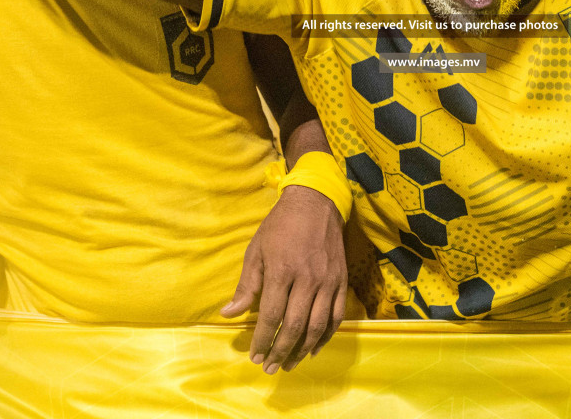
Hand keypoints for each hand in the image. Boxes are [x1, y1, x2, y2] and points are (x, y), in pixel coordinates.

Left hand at [221, 186, 346, 373]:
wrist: (316, 203)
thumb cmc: (280, 226)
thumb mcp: (256, 250)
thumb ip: (246, 285)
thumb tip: (228, 314)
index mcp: (281, 270)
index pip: (271, 316)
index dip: (262, 339)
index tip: (254, 355)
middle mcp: (307, 279)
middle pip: (294, 326)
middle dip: (280, 351)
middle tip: (270, 367)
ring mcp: (328, 281)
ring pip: (317, 326)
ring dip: (302, 350)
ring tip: (289, 364)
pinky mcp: (342, 281)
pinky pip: (336, 316)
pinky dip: (326, 337)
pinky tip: (314, 349)